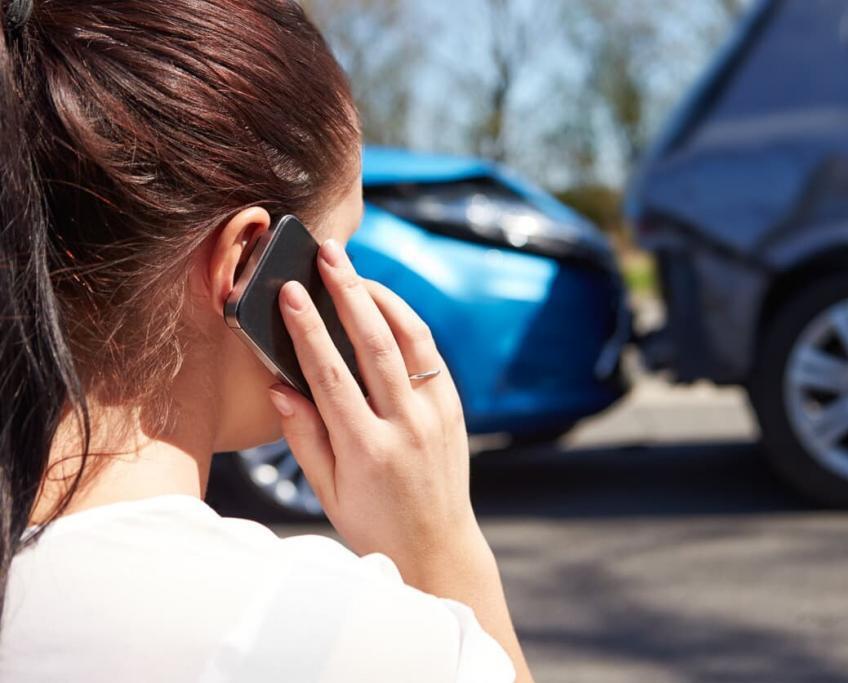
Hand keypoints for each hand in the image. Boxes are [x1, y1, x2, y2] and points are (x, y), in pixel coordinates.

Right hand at [266, 238, 485, 576]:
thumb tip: (279, 386)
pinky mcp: (454, 409)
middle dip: (348, 292)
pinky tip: (384, 305)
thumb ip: (303, 437)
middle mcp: (407, 426)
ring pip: (411, 339)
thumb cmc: (372, 522)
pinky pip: (429, 354)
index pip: (331, 375)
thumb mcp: (327, 491)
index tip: (290, 292)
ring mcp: (436, 415)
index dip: (308, 329)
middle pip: (375, 344)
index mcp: (367, 450)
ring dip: (382, 297)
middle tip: (328, 254)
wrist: (437, 545)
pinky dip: (407, 323)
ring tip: (354, 270)